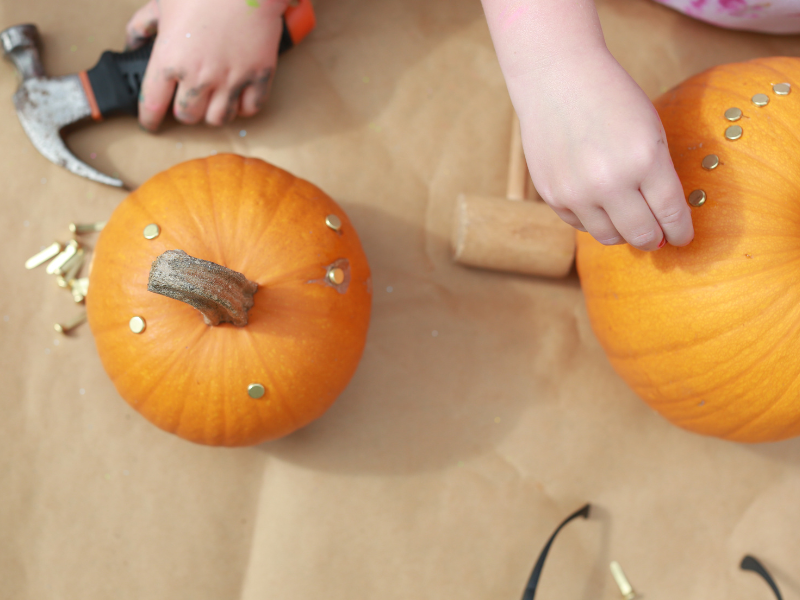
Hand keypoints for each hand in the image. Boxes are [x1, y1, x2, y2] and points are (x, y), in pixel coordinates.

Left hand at [126, 0, 288, 129]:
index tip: (149, 122)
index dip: (148, 119)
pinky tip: (238, 95)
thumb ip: (142, 25)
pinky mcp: (258, 76)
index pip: (152, 105)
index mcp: (169, 60)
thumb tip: (133, 42)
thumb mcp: (162, 1)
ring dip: (214, 112)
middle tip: (187, 100)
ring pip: (219, 118)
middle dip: (184, 111)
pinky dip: (243, 106)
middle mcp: (199, 76)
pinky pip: (250, 108)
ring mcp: (231, 79)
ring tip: (213, 99)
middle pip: (187, 117)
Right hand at [513, 50, 692, 249]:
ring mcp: (576, 192)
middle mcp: (609, 182)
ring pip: (608, 237)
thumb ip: (660, 175)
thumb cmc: (610, 99)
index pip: (670, 213)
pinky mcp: (552, 194)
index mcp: (644, 159)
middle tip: (657, 236)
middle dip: (654, 238)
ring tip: (627, 220)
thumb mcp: (650, 130)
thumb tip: (663, 222)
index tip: (682, 238)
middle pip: (641, 234)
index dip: (680, 232)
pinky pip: (580, 224)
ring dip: (623, 233)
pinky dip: (593, 219)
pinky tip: (597, 202)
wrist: (556, 78)